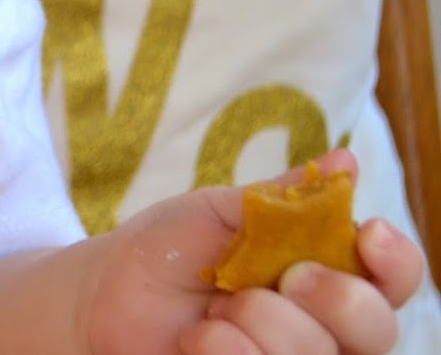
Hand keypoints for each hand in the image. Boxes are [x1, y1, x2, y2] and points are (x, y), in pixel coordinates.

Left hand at [85, 149, 423, 354]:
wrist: (103, 295)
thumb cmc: (167, 250)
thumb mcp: (220, 214)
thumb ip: (282, 198)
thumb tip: (344, 162)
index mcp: (324, 275)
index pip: (392, 280)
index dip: (395, 262)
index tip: (367, 233)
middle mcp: (322, 329)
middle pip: (374, 329)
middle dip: (332, 297)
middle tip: (284, 276)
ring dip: (262, 323)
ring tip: (215, 309)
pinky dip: (229, 353)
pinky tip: (198, 340)